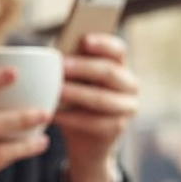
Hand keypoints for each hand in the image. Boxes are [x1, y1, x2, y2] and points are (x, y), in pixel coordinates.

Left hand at [54, 33, 138, 181]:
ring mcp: (127, 108)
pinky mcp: (117, 128)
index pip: (118, 50)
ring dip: (76, 93)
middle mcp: (129, 85)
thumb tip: (51, 53)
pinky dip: (70, 117)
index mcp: (119, 66)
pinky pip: (92, 121)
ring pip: (101, 98)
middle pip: (109, 72)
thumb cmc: (74, 102)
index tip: (85, 40)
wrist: (84, 141)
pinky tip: (53, 114)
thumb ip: (70, 67)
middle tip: (61, 67)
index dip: (103, 43)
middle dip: (83, 68)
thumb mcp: (73, 81)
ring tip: (55, 91)